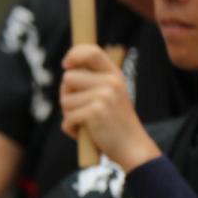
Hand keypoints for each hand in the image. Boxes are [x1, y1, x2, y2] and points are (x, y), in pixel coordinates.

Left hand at [60, 44, 159, 170]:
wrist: (132, 146)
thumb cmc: (114, 122)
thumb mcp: (109, 95)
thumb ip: (92, 81)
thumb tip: (67, 69)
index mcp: (114, 74)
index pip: (91, 52)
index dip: (73, 55)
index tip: (66, 64)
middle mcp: (111, 82)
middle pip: (68, 79)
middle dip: (67, 96)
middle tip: (82, 109)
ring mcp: (104, 96)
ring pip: (65, 100)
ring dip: (69, 115)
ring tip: (87, 122)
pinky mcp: (95, 112)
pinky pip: (67, 119)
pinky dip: (71, 129)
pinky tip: (87, 133)